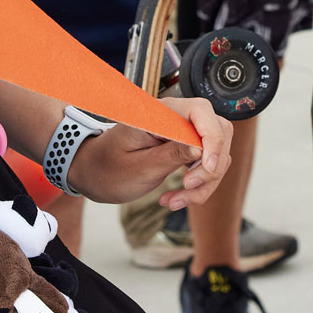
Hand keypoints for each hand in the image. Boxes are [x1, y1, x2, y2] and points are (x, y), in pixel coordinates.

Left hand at [67, 97, 230, 207]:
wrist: (94, 173)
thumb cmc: (107, 168)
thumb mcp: (137, 167)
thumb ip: (170, 154)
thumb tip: (202, 148)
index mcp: (159, 113)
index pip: (201, 112)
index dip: (213, 138)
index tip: (207, 167)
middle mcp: (175, 118)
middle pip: (218, 131)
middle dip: (212, 165)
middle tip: (187, 187)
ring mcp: (182, 133)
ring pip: (216, 153)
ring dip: (204, 182)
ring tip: (174, 201)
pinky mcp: (184, 149)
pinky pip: (206, 166)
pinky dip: (198, 186)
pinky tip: (175, 198)